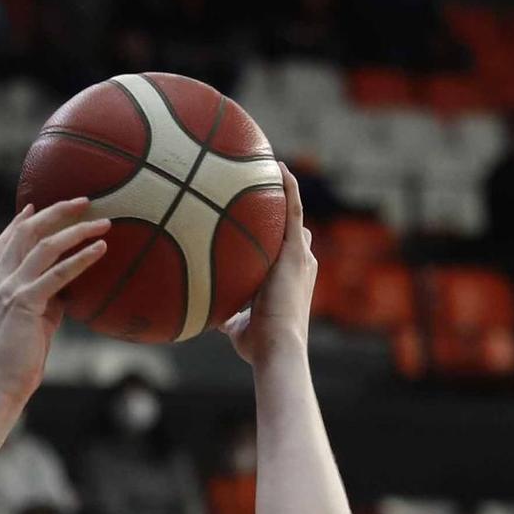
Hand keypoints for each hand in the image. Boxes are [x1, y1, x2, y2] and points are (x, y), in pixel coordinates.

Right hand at [0, 200, 109, 407]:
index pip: (4, 242)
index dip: (19, 221)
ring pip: (44, 245)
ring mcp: (10, 290)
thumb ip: (45, 302)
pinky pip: (58, 273)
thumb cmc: (16, 362)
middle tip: (83, 200)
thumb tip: (67, 290)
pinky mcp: (25, 303)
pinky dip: (81, 258)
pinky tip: (100, 249)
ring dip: (76, 230)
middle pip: (26, 231)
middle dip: (55, 211)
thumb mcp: (31, 324)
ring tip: (102, 223)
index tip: (33, 204)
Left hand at [221, 168, 316, 368]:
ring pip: (293, 219)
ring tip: (269, 170)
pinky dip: (288, 188)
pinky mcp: (295, 252)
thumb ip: (231, 318)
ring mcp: (300, 257)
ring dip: (285, 195)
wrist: (277, 347)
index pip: (287, 254)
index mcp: (292, 282)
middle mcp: (301, 266)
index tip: (263, 231)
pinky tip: (278, 167)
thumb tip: (212, 318)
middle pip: (295, 234)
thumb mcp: (241, 328)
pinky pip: (292, 210)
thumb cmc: (259, 345)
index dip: (278, 242)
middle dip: (283, 220)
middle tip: (263, 197)